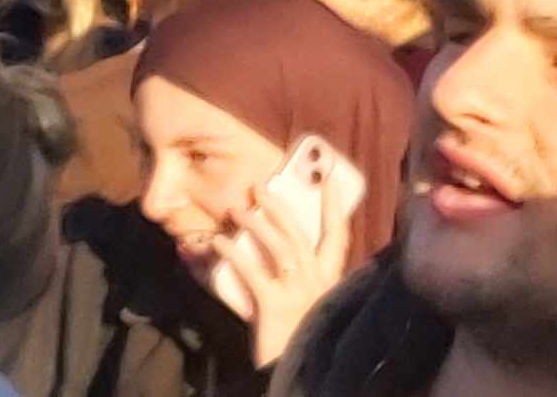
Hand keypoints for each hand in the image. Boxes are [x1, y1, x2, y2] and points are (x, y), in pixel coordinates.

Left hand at [211, 180, 350, 366]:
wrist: (294, 374)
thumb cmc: (297, 335)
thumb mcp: (304, 302)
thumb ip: (294, 276)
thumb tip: (262, 240)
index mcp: (330, 282)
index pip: (338, 238)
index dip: (335, 208)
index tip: (330, 182)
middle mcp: (319, 284)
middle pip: (300, 235)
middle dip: (279, 207)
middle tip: (259, 187)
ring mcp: (299, 295)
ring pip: (279, 247)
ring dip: (255, 223)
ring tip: (236, 209)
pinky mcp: (275, 306)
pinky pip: (251, 270)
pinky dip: (232, 252)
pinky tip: (218, 240)